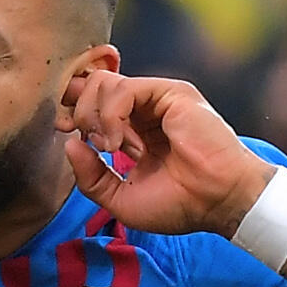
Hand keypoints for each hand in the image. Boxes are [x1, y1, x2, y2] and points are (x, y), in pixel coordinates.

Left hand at [61, 71, 270, 236]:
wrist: (218, 201)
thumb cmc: (181, 205)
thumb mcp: (122, 200)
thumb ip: (92, 177)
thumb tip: (70, 146)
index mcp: (136, 131)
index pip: (94, 104)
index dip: (74, 114)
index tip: (69, 135)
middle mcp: (145, 110)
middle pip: (92, 86)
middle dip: (80, 112)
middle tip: (93, 143)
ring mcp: (157, 99)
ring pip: (103, 82)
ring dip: (97, 118)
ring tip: (113, 148)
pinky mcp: (169, 92)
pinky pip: (123, 89)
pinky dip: (112, 116)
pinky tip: (121, 143)